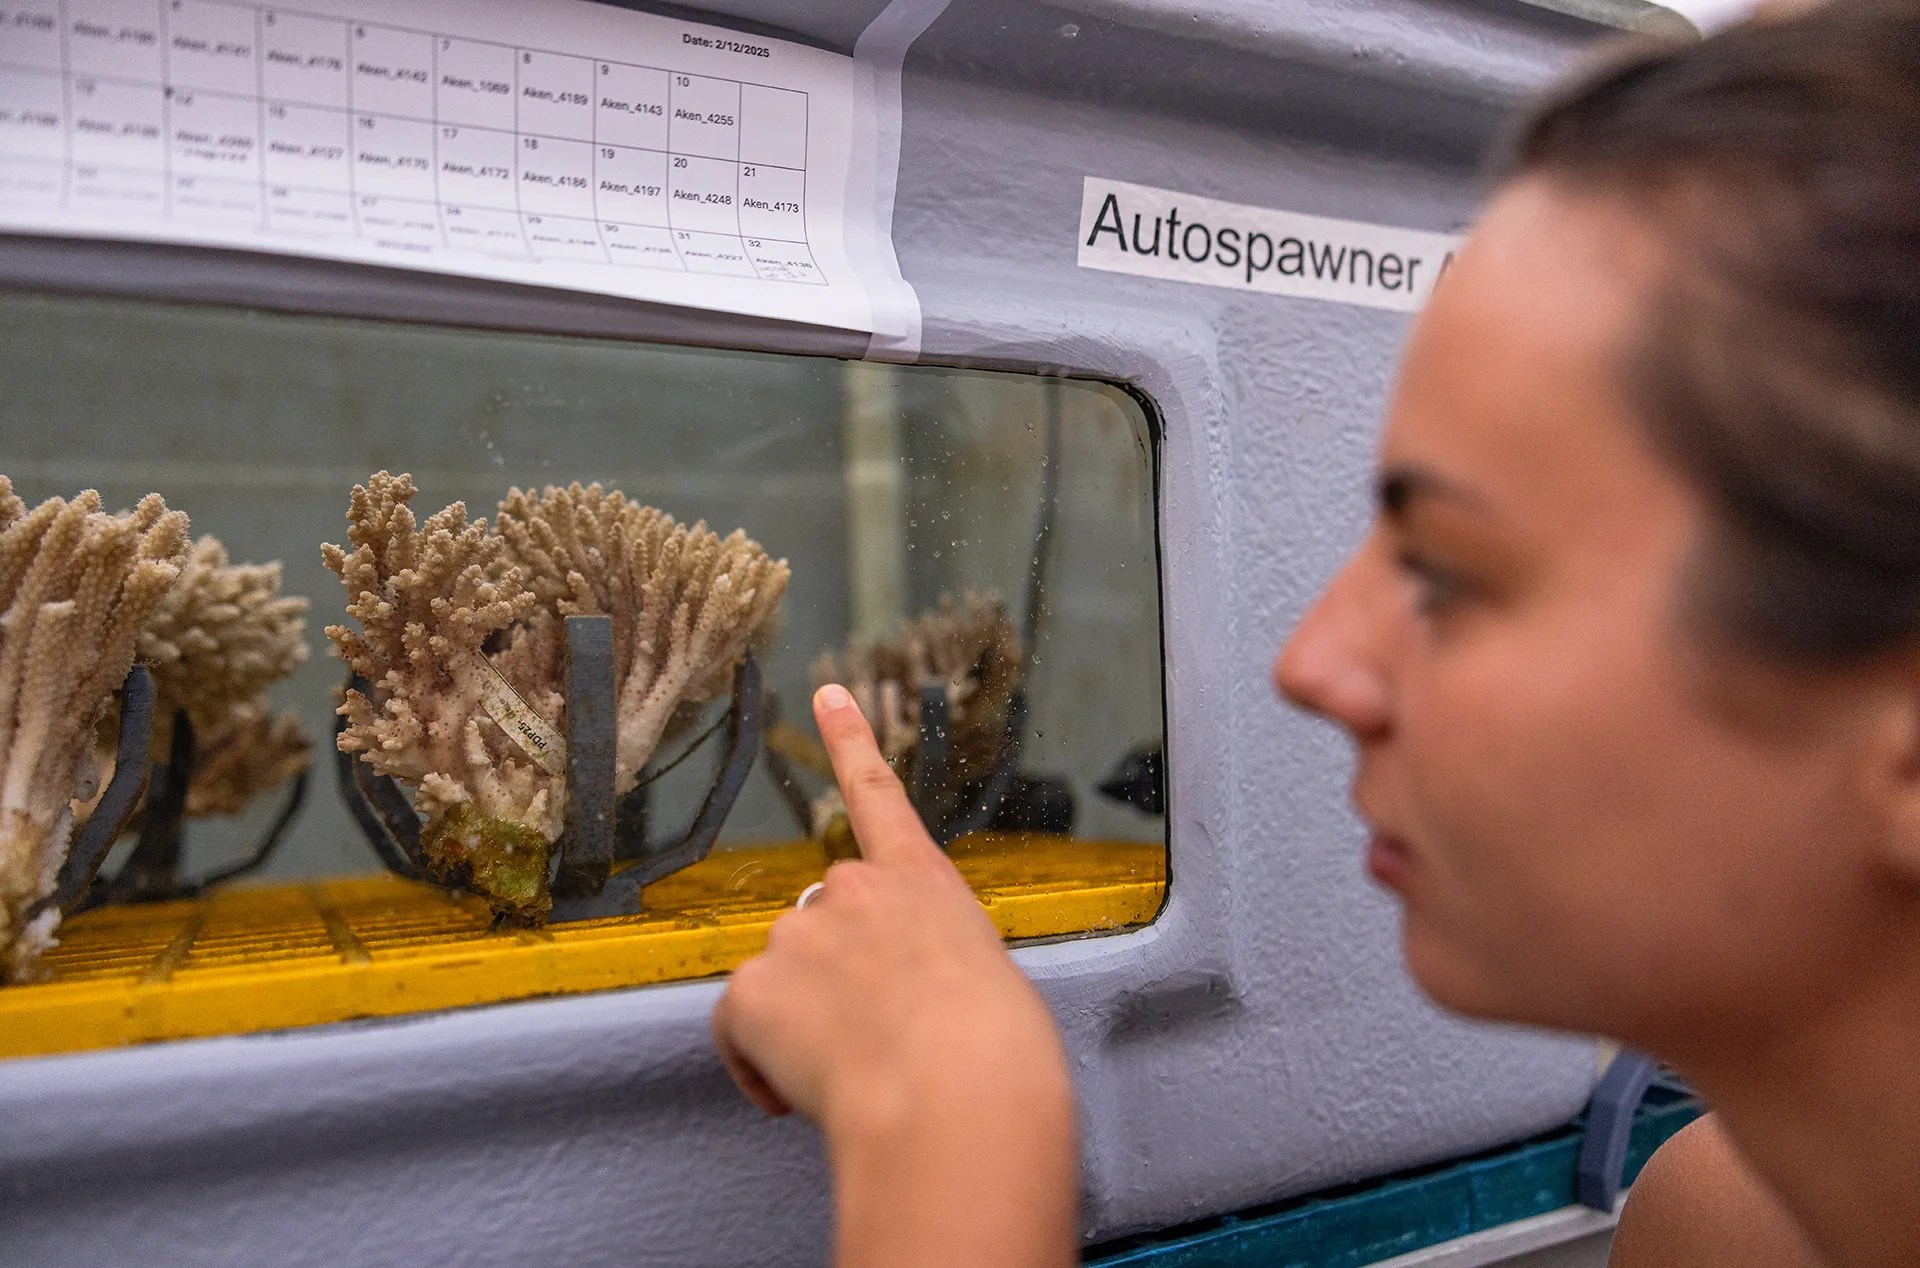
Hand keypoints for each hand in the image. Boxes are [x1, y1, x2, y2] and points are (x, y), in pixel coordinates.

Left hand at [711, 683, 1067, 1133]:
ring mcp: (796, 933)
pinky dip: (759, 1066)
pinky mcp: (751, 987)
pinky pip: (738, 1032)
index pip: (878, 796)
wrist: (955, 1095)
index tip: (827, 694)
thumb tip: (902, 1004)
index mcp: (924, 883)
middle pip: (820, 927)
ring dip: (802, 1027)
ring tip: (860, 1073)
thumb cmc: (995, 1059)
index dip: (850, 742)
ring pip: (780, 984)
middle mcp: (854, 890)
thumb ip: (932, 964)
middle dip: (832, 979)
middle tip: (875, 1042)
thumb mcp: (985, 982)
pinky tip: (799, 1093)